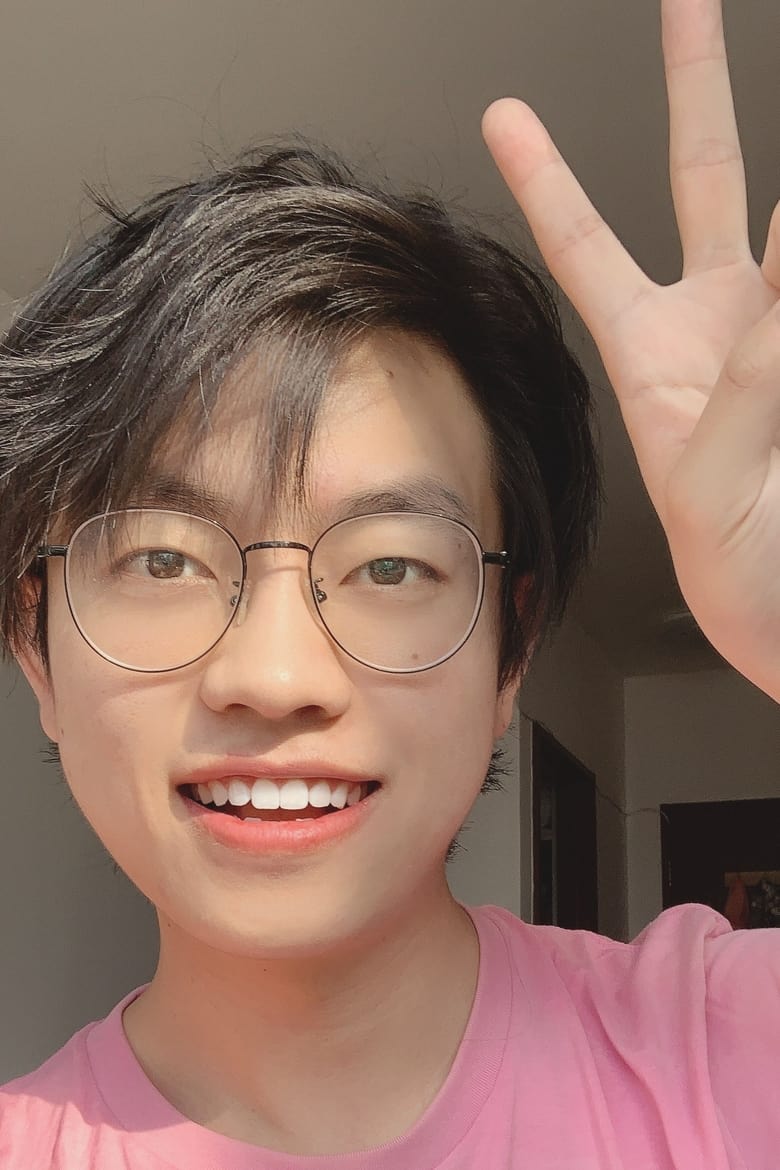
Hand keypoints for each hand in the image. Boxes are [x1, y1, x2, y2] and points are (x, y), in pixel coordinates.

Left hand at [482, 0, 779, 702]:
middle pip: (700, 177)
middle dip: (695, 84)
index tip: (505, 117)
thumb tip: (778, 294)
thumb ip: (744, 386)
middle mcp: (717, 320)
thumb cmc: (729, 558)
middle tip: (686, 1)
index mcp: (650, 354)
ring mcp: (776, 328)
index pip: (584, 247)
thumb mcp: (708, 480)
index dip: (546, 180)